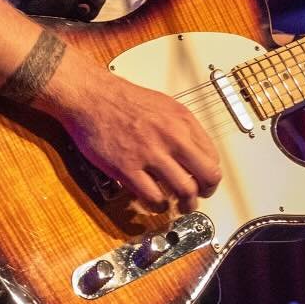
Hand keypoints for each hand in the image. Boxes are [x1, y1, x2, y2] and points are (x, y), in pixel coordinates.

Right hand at [56, 73, 222, 213]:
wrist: (91, 97)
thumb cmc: (122, 100)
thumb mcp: (163, 105)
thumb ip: (182, 128)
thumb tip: (194, 152)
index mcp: (183, 120)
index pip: (213, 156)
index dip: (209, 174)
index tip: (203, 181)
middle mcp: (172, 136)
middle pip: (207, 176)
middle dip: (205, 193)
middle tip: (197, 198)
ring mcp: (151, 153)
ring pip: (184, 191)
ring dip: (185, 205)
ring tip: (178, 206)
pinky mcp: (128, 168)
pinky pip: (154, 198)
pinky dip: (158, 206)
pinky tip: (155, 203)